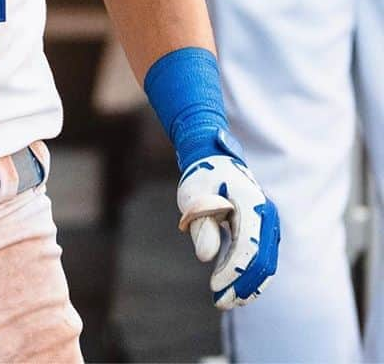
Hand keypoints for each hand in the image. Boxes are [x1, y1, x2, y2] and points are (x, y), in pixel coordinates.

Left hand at [177, 152, 279, 309]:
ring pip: (266, 264)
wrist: (215, 160)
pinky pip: (263, 259)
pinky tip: (236, 290)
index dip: (233, 271)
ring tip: (225, 302)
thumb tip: (205, 257)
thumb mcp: (194, 195)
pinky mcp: (265, 232)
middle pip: (262, 260)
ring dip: (248, 286)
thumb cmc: (202, 178)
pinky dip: (251, 277)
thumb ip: (201, 224)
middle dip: (243, 286)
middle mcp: (267, 214)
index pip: (248, 246)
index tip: (214, 287)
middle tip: (220, 303)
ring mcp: (270, 224)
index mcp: (251, 202)